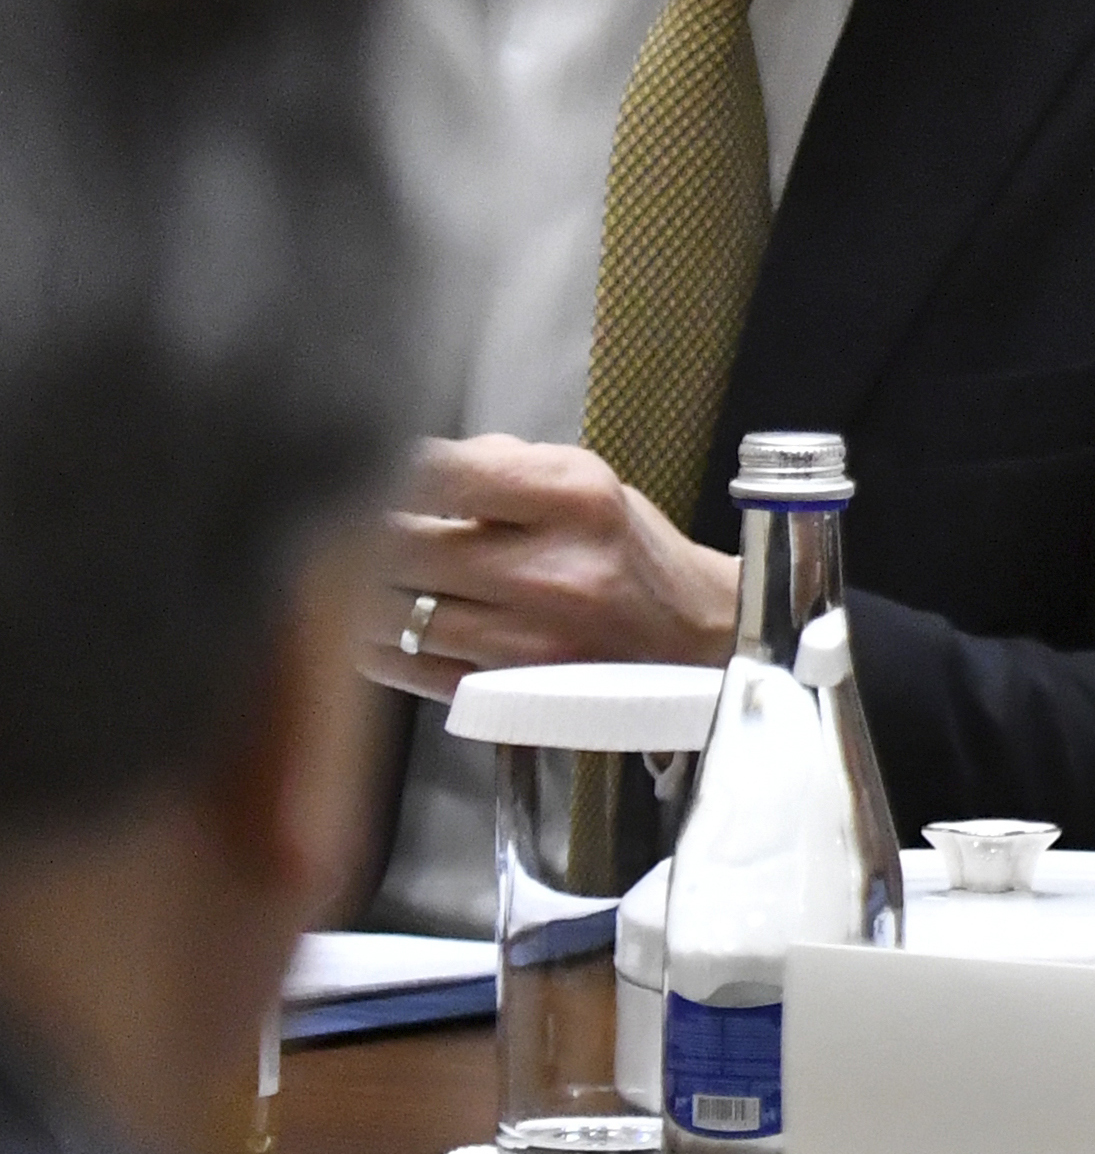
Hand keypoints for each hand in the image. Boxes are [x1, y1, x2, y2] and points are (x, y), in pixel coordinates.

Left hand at [359, 435, 738, 699]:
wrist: (691, 636)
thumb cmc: (625, 551)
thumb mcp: (582, 480)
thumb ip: (492, 462)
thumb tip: (396, 459)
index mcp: (573, 499)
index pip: (438, 471)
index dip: (379, 467)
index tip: (360, 468)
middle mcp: (552, 570)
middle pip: (395, 543)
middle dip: (356, 529)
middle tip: (344, 522)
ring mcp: (527, 640)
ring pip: (385, 611)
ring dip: (356, 590)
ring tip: (362, 573)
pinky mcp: (506, 693)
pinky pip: (399, 667)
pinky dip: (373, 643)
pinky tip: (382, 622)